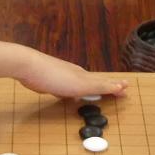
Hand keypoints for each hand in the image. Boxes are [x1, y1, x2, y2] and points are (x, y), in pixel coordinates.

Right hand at [0, 40, 127, 100]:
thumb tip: (50, 88)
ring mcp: (79, 77)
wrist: (29, 65)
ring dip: (114, 85)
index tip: (107, 86)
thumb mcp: (43, 82)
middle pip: (97, 80)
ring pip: (102, 82)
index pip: (87, 80)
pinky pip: (100, 87)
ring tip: (125, 87)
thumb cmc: (32, 73)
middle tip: (123, 85)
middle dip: (110, 84)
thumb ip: (50, 85)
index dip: (98, 84)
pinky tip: (120, 89)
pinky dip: (111, 88)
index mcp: (68, 73)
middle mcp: (76, 73)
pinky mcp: (81, 84)